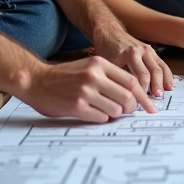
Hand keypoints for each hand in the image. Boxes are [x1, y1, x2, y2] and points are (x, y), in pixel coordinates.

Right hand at [20, 57, 157, 122]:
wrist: (36, 80)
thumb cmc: (64, 76)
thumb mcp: (88, 67)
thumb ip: (109, 76)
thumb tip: (133, 93)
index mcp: (99, 64)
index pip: (131, 81)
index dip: (142, 95)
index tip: (147, 104)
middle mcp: (94, 76)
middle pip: (128, 96)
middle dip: (132, 107)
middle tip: (128, 111)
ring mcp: (85, 92)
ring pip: (116, 109)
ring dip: (116, 114)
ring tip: (108, 112)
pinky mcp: (77, 106)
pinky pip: (101, 118)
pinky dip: (103, 119)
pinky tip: (95, 114)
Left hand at [93, 30, 174, 96]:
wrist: (109, 33)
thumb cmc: (106, 49)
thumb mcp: (109, 64)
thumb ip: (119, 77)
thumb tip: (128, 95)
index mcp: (130, 54)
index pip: (141, 76)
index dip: (143, 90)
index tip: (142, 101)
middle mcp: (141, 51)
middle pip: (154, 72)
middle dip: (156, 87)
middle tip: (156, 99)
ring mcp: (148, 50)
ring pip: (160, 68)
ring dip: (163, 82)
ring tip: (163, 93)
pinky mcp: (152, 51)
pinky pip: (162, 64)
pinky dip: (167, 75)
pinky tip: (168, 85)